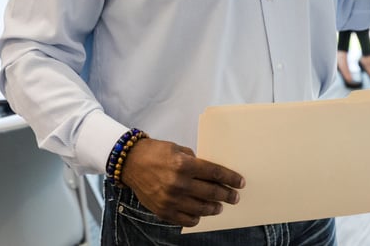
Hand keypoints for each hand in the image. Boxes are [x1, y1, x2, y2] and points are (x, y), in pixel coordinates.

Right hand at [121, 137, 244, 226]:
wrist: (130, 163)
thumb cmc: (154, 153)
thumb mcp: (177, 149)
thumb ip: (195, 160)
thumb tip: (210, 173)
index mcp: (183, 164)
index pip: (214, 173)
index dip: (230, 178)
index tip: (240, 183)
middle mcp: (178, 183)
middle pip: (211, 192)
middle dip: (227, 195)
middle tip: (234, 197)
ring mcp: (171, 199)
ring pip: (201, 209)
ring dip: (214, 208)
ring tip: (219, 206)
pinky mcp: (163, 211)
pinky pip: (186, 219)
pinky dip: (197, 218)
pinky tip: (200, 214)